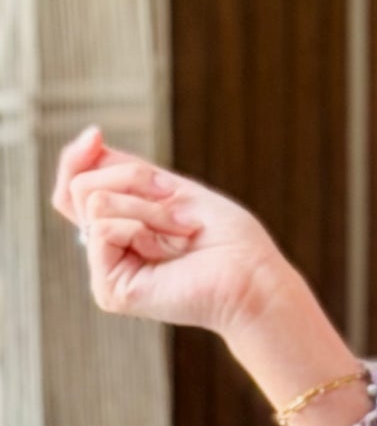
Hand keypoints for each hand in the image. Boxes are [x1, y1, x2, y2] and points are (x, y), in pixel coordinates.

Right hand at [54, 128, 293, 341]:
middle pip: (82, 186)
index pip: (75, 186)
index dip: (76, 158)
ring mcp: (107, 268)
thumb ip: (125, 172)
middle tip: (171, 198)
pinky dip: (143, 227)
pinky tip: (170, 249)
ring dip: (149, 207)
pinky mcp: (109, 289)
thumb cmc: (225, 236)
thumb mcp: (171, 188)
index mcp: (121, 223)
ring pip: (95, 203)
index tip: (95, 135)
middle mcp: (108, 246)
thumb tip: (88, 142)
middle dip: (133, 179)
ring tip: (181, 230)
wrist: (251, 273)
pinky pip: (104, 229)